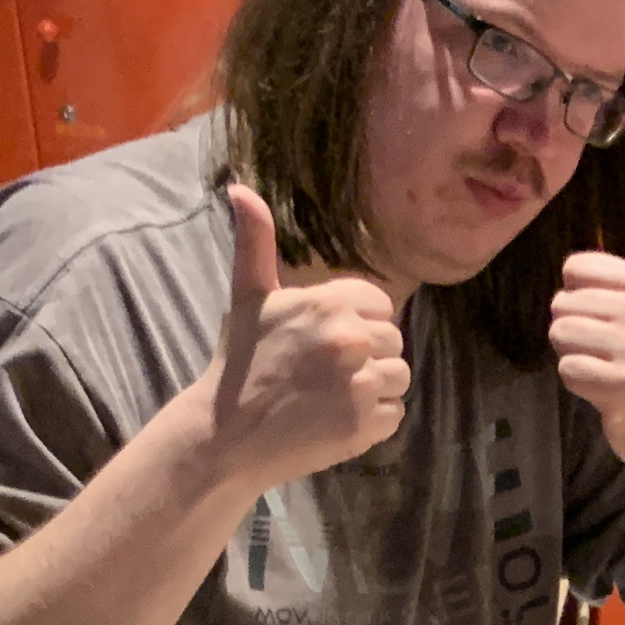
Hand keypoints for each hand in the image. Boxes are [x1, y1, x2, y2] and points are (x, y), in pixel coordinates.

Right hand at [194, 184, 407, 492]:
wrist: (225, 436)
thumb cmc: (240, 363)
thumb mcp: (248, 297)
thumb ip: (255, 242)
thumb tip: (239, 188)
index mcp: (327, 303)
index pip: (380, 304)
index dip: (357, 323)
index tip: (324, 342)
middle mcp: (348, 340)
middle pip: (394, 340)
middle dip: (368, 355)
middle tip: (324, 372)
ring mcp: (358, 385)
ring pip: (400, 376)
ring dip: (374, 388)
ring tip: (331, 396)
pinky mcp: (364, 425)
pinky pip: (396, 414)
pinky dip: (373, 421)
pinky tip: (336, 419)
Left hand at [552, 209, 624, 479]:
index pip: (576, 267)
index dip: (580, 297)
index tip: (608, 320)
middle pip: (562, 303)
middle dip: (576, 332)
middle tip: (608, 353)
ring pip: (560, 335)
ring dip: (575, 358)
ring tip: (605, 370)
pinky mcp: (624, 385)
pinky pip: (569, 370)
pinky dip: (580, 385)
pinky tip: (606, 392)